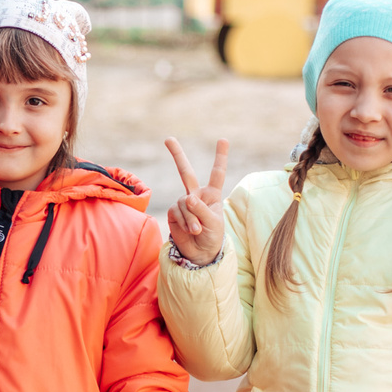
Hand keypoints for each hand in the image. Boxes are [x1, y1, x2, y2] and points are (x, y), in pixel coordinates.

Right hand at [162, 135, 229, 263]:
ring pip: (185, 203)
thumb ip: (201, 209)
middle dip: (176, 154)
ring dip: (192, 219)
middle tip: (168, 138)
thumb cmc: (212, 236)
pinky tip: (190, 230)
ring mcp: (183, 203)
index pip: (217, 173)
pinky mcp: (173, 212)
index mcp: (212, 194)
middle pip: (185, 172)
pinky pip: (177, 211)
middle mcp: (196, 195)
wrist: (200, 253)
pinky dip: (185, 222)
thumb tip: (187, 198)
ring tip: (198, 230)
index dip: (220, 157)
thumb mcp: (214, 223)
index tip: (223, 139)